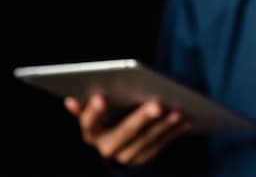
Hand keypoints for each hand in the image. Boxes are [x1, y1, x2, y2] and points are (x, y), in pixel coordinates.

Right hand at [65, 95, 191, 165]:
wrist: (117, 142)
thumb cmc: (108, 115)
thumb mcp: (96, 112)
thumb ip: (87, 106)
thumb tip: (71, 101)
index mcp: (91, 132)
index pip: (89, 122)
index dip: (93, 112)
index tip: (100, 98)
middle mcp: (107, 148)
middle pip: (124, 132)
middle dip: (141, 118)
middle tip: (157, 104)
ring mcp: (126, 156)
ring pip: (147, 140)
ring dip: (164, 125)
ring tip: (177, 110)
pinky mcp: (144, 159)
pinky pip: (161, 145)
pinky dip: (174, 132)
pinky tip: (185, 119)